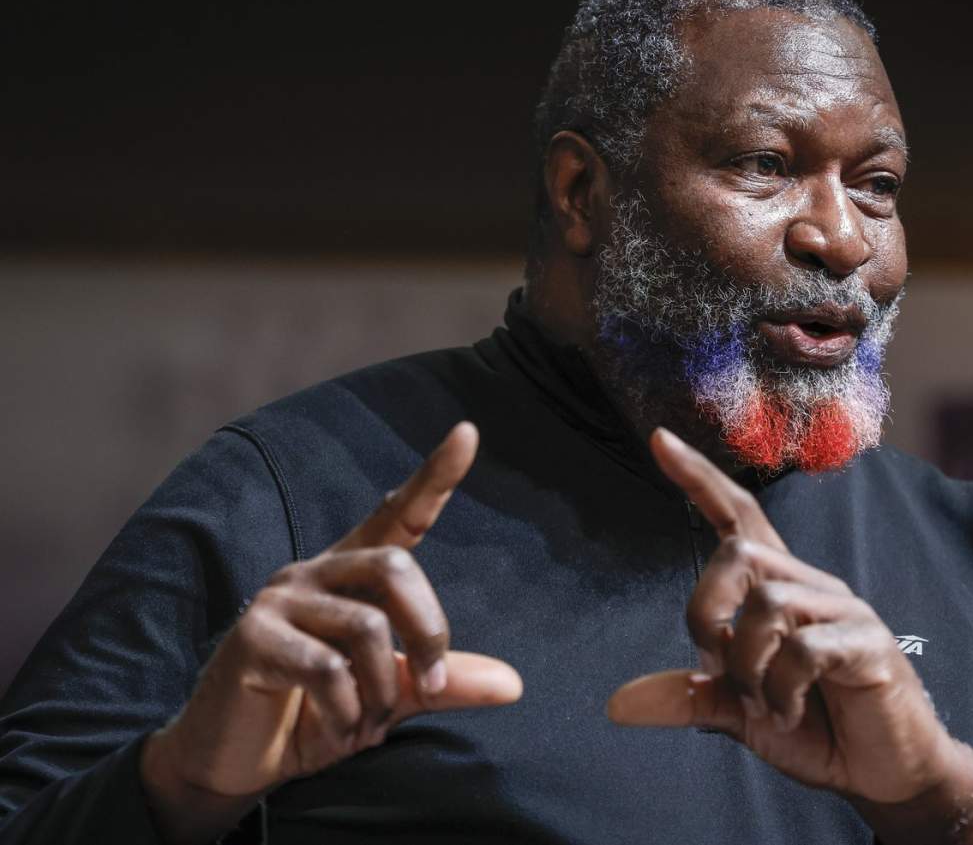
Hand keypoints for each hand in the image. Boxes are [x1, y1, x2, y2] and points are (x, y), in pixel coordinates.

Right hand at [140, 422, 521, 844]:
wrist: (237, 764)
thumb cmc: (315, 716)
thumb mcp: (389, 697)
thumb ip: (440, 681)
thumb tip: (513, 685)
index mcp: (350, 574)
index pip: (396, 513)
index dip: (434, 476)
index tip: (468, 432)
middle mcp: (313, 571)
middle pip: (396, 567)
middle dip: (429, 631)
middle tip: (433, 686)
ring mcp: (278, 600)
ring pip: (367, 626)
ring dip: (383, 691)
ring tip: (365, 726)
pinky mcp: (251, 639)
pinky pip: (327, 670)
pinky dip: (347, 713)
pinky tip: (335, 734)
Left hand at [608, 428, 972, 841]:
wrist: (885, 775)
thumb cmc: (817, 729)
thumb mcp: (740, 715)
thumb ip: (688, 698)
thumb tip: (616, 705)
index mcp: (779, 588)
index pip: (737, 514)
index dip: (699, 477)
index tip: (659, 439)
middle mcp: (810, 585)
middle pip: (737, 550)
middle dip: (706, 611)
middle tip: (721, 669)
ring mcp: (844, 609)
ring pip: (766, 600)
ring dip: (746, 663)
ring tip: (763, 704)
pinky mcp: (868, 643)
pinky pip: (805, 648)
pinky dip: (781, 690)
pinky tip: (789, 712)